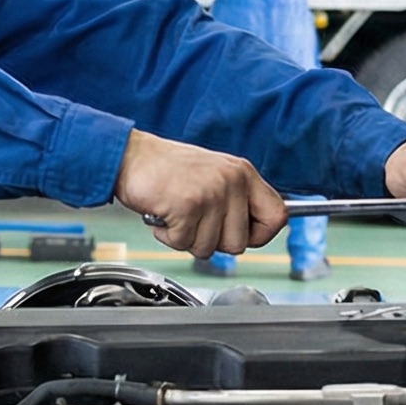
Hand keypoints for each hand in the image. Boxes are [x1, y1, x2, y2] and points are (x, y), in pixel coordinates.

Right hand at [114, 129, 286, 257]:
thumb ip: (235, 199)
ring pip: (210, 248)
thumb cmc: (165, 169)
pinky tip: (163, 215)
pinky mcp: (187, 206)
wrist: (128, 156)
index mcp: (242, 172)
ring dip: (187, 238)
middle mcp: (231, 181)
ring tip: (176, 214)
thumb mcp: (213, 175)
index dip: (260, 235)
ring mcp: (211, 193)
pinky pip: (183, 243)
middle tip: (194, 222)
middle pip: (239, 243)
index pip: (277, 216)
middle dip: (212, 241)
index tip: (242, 235)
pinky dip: (168, 236)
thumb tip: (252, 232)